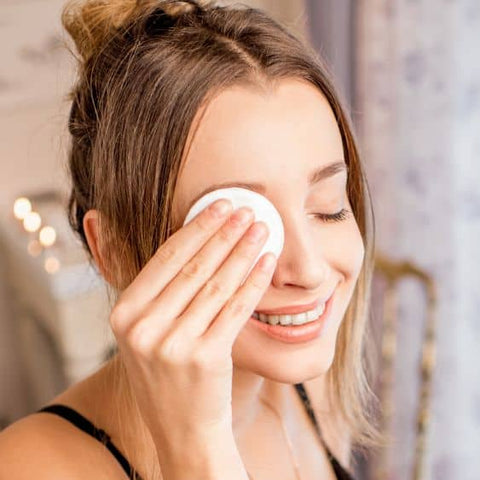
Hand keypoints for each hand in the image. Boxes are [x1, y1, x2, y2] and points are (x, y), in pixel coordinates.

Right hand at [109, 199, 276, 452]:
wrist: (182, 430)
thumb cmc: (167, 375)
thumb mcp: (147, 333)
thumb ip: (160, 292)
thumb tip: (196, 238)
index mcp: (125, 315)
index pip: (165, 259)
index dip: (197, 228)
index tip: (220, 205)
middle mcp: (143, 328)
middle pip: (193, 267)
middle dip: (224, 233)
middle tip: (247, 209)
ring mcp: (173, 345)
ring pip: (216, 284)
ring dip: (242, 251)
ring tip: (262, 229)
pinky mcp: (205, 358)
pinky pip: (235, 310)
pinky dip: (253, 282)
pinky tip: (266, 263)